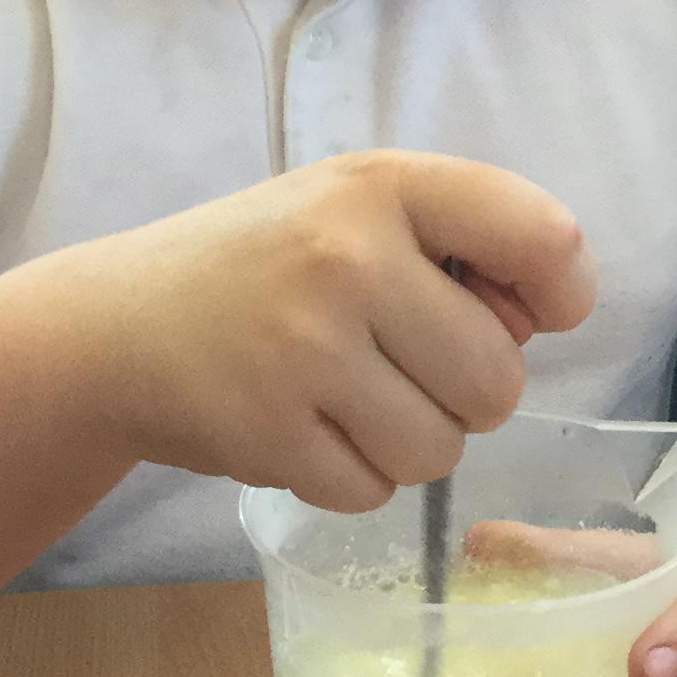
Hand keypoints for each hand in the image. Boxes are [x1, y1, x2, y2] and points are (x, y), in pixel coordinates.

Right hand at [63, 150, 594, 511]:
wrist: (114, 326)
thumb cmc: (263, 268)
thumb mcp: (352, 211)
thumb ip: (458, 247)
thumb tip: (539, 321)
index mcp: (383, 184)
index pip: (543, 236)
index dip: (562, 293)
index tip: (531, 312)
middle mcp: (347, 256)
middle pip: (499, 379)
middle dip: (465, 393)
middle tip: (398, 366)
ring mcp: (304, 347)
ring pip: (441, 449)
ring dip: (408, 443)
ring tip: (346, 399)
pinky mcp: (267, 431)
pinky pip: (371, 492)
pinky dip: (348, 477)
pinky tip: (301, 428)